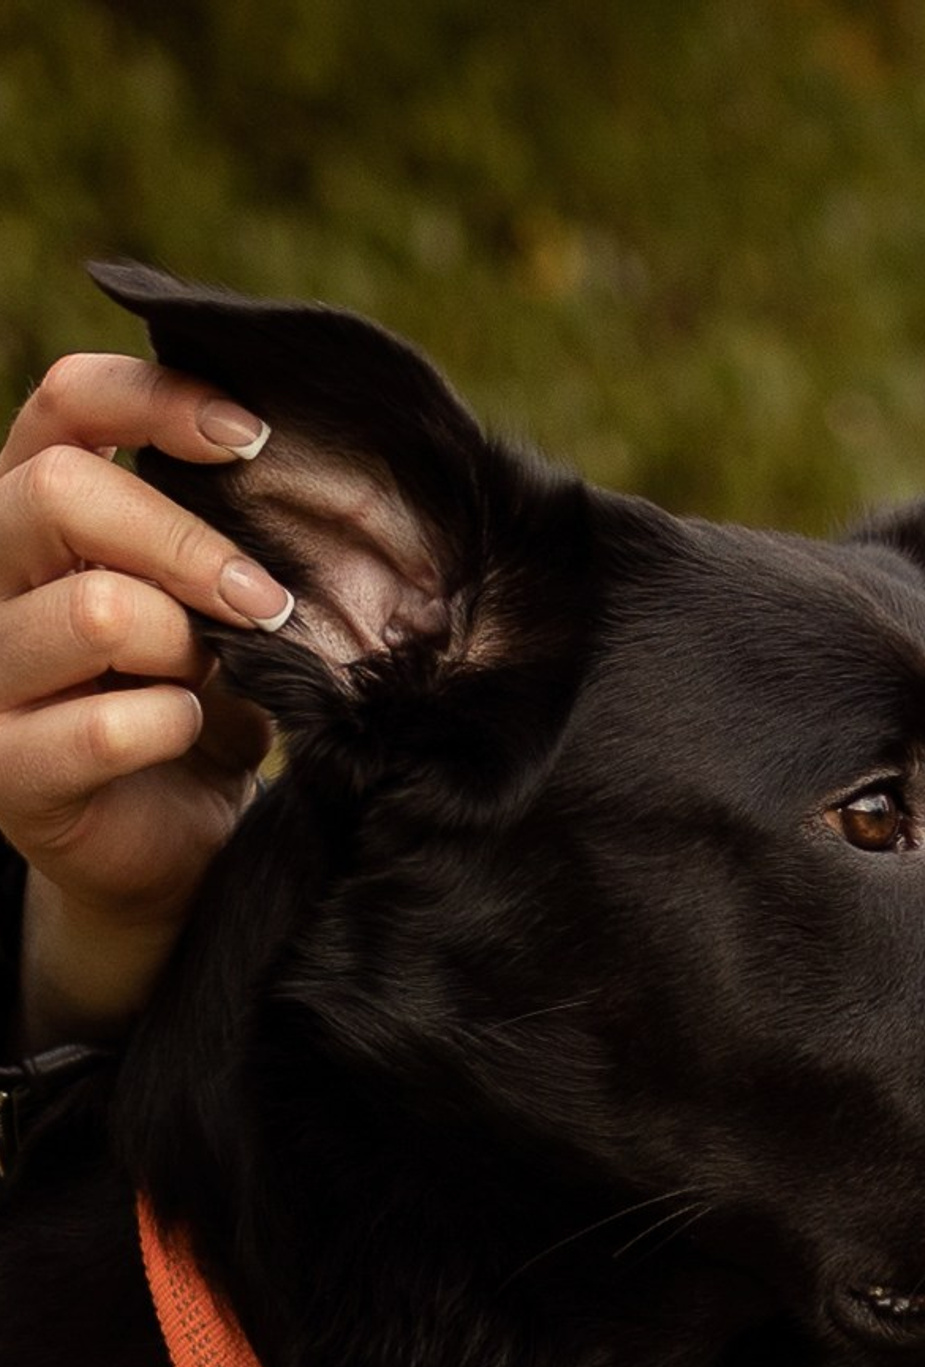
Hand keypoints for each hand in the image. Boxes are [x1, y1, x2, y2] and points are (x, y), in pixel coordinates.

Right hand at [0, 355, 291, 1046]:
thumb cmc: (196, 703)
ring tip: (215, 681)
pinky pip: (111, 726)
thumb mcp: (215, 610)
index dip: (156, 400)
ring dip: (189, 648)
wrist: (168, 843)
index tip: (255, 436)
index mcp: (33, 512)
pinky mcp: (9, 769)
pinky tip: (190, 740)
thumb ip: (230, 546)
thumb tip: (328, 491)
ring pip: (99, 610)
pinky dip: (178, 731)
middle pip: (64, 492)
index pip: (68, 403)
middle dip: (192, 547)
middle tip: (267, 604)